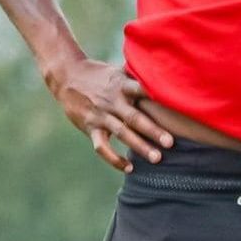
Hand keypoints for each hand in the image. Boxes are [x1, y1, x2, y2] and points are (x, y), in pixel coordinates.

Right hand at [46, 58, 174, 172]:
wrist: (66, 76)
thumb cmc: (98, 74)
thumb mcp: (117, 71)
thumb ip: (137, 76)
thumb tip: (164, 72)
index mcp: (121, 85)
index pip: (141, 89)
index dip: (155, 96)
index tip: (174, 104)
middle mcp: (112, 101)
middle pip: (134, 117)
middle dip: (153, 130)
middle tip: (170, 143)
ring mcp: (100, 115)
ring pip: (121, 133)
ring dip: (139, 146)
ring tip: (157, 158)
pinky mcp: (90, 127)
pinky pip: (102, 146)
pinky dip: (114, 158)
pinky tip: (128, 168)